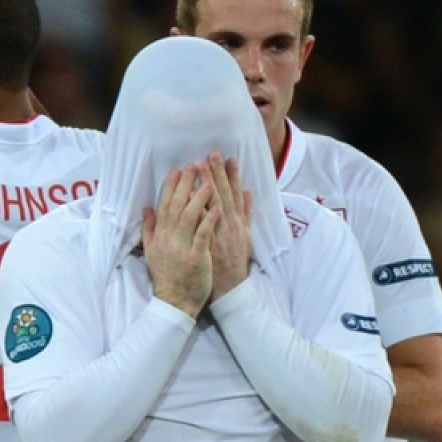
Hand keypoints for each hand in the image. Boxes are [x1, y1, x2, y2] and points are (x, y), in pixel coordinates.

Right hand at [142, 163, 218, 317]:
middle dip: (186, 184)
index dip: (171, 186)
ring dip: (199, 197)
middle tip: (194, 165)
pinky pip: (203, 235)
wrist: (175, 301)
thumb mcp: (151, 252)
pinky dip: (209, 220)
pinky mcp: (196, 257)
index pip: (165, 205)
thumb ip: (149, 230)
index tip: (178, 170)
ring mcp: (182, 247)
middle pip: (177, 205)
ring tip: (208, 180)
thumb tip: (146, 210)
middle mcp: (169, 238)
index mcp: (160, 236)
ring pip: (190, 216)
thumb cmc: (166, 276)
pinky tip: (217, 207)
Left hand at [202, 151, 251, 301]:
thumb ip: (246, 214)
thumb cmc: (235, 261)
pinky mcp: (209, 245)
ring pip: (214, 206)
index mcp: (238, 223)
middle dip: (219, 173)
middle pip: (224, 195)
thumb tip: (248, 192)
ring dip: (208, 185)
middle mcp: (230, 226)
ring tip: (201, 166)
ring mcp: (219, 235)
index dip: (231, 175)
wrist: (230, 287)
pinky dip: (200, 209)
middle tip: (213, 153)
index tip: (227, 157)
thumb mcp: (245, 237)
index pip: (234, 194)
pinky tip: (193, 195)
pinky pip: (204, 224)